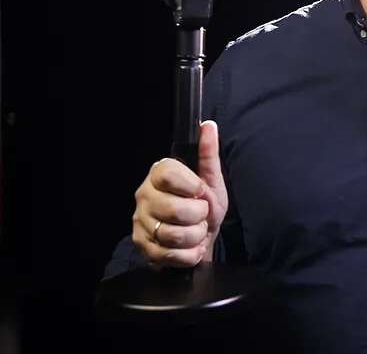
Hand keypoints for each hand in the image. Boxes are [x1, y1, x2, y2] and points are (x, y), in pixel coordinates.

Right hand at [131, 120, 227, 267]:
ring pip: (173, 234)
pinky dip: (188, 254)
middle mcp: (144, 196)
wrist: (201, 237)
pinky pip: (170, 255)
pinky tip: (190, 247)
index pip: (168, 173)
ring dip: (195, 236)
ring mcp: (140, 222)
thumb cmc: (205, 204)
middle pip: (174, 208)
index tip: (200, 191)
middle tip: (200, 214)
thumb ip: (208, 154)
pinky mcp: (142, 247)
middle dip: (199, 215)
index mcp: (159, 174)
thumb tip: (208, 125)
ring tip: (196, 230)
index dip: (191, 185)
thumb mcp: (212, 179)